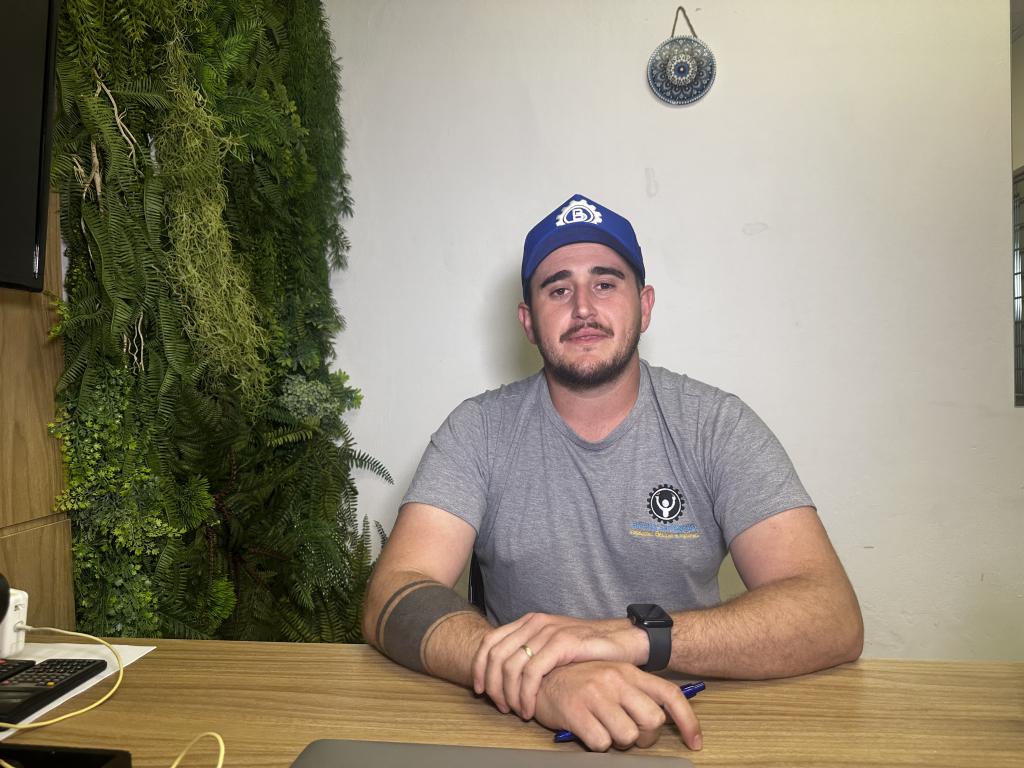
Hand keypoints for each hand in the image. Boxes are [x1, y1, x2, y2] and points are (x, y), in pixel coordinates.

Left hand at [471, 612, 644, 718]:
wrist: (622, 639)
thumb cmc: (589, 648)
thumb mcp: (554, 645)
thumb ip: (532, 652)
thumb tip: (506, 674)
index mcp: (529, 621)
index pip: (490, 641)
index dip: (479, 667)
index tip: (481, 690)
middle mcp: (535, 623)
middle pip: (495, 656)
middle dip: (493, 686)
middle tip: (501, 707)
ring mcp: (548, 631)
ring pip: (511, 666)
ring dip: (509, 695)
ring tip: (518, 711)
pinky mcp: (562, 643)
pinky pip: (532, 672)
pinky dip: (526, 694)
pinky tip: (530, 708)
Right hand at [533, 661, 701, 751]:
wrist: (539, 676)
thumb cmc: (579, 681)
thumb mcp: (612, 678)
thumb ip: (636, 693)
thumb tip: (661, 719)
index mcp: (628, 671)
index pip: (670, 695)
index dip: (688, 721)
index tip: (694, 742)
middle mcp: (615, 679)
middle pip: (652, 722)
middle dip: (644, 737)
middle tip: (628, 734)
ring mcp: (595, 694)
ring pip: (628, 736)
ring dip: (618, 741)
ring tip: (603, 729)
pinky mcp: (576, 711)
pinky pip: (601, 743)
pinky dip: (596, 744)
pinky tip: (586, 730)